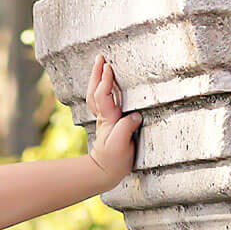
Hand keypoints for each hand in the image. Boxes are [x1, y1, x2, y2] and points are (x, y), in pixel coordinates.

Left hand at [86, 54, 142, 187]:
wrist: (104, 172)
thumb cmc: (114, 161)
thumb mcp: (121, 147)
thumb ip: (126, 130)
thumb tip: (134, 116)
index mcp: (109, 120)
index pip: (105, 98)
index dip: (106, 83)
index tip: (109, 67)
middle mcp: (105, 117)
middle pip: (96, 92)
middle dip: (97, 74)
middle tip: (100, 57)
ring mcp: (105, 118)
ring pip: (96, 95)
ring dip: (97, 78)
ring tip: (100, 63)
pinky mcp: (108, 121)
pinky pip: (101, 100)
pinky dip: (101, 87)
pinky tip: (104, 80)